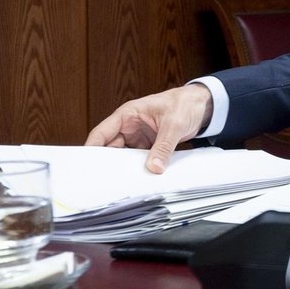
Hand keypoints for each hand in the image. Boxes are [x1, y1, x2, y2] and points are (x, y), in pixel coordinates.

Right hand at [85, 84, 213, 173]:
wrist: (205, 105)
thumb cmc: (186, 103)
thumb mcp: (174, 124)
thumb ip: (164, 146)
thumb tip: (154, 167)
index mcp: (128, 115)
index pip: (101, 133)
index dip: (91, 149)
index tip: (85, 166)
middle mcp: (129, 126)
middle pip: (110, 148)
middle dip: (107, 164)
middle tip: (102, 183)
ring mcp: (138, 137)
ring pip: (123, 156)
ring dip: (123, 168)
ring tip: (119, 185)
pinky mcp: (149, 146)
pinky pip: (138, 159)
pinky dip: (138, 168)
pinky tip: (137, 180)